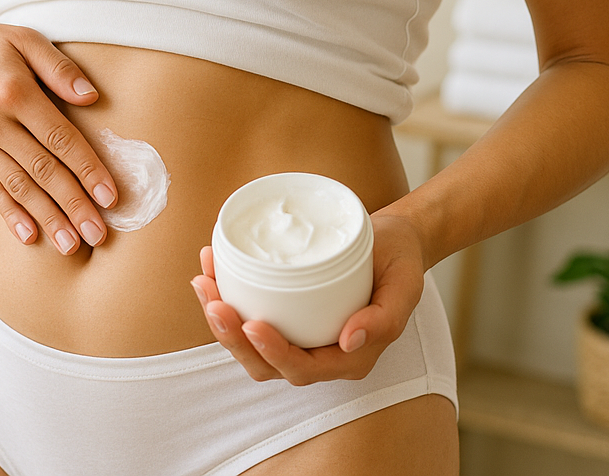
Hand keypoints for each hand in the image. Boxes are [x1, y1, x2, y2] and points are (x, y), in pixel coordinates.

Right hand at [0, 5, 117, 253]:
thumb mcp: (26, 39)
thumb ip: (60, 68)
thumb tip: (91, 96)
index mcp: (14, 92)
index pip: (60, 139)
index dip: (88, 169)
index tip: (111, 196)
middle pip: (42, 171)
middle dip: (73, 205)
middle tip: (99, 234)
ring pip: (18, 187)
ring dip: (47, 218)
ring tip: (72, 244)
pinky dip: (10, 214)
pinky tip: (30, 235)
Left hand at [190, 214, 425, 384]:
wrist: (392, 240)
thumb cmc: (399, 264)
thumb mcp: (405, 287)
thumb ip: (384, 318)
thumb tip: (350, 340)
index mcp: (347, 357)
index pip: (301, 368)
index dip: (273, 353)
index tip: (252, 324)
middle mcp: (318, 352)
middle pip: (265, 363)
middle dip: (233, 339)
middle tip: (215, 303)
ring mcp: (298, 333)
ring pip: (249, 342)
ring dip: (220, 317)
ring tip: (203, 283)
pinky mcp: (284, 310)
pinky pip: (248, 311)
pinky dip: (225, 293)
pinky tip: (210, 267)